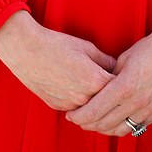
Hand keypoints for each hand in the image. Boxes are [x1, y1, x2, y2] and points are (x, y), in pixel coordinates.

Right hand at [0, 10, 116, 110]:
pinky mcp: (59, 107)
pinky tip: (74, 85)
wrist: (28, 51)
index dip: (122, 79)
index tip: (123, 74)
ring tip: (90, 81)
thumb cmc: (57, 45)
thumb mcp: (87, 47)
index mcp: (95, 80)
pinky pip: (75, 107)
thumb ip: (105, 60)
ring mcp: (71, 105)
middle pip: (106, 100)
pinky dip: (79, 100)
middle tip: (109, 79)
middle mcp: (85, 97)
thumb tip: (117, 68)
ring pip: (90, 106)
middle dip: (109, 91)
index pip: (119, 87)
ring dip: (94, 97)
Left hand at [65, 28, 151, 135]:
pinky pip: (138, 126)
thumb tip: (99, 86)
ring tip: (96, 124)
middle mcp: (137, 102)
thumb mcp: (125, 57)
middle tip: (79, 120)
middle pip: (106, 124)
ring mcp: (150, 109)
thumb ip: (111, 75)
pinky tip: (117, 121)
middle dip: (88, 125)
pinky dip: (124, 126)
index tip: (71, 116)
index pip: (95, 110)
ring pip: (122, 130)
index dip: (80, 116)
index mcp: (125, 86)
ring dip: (105, 130)